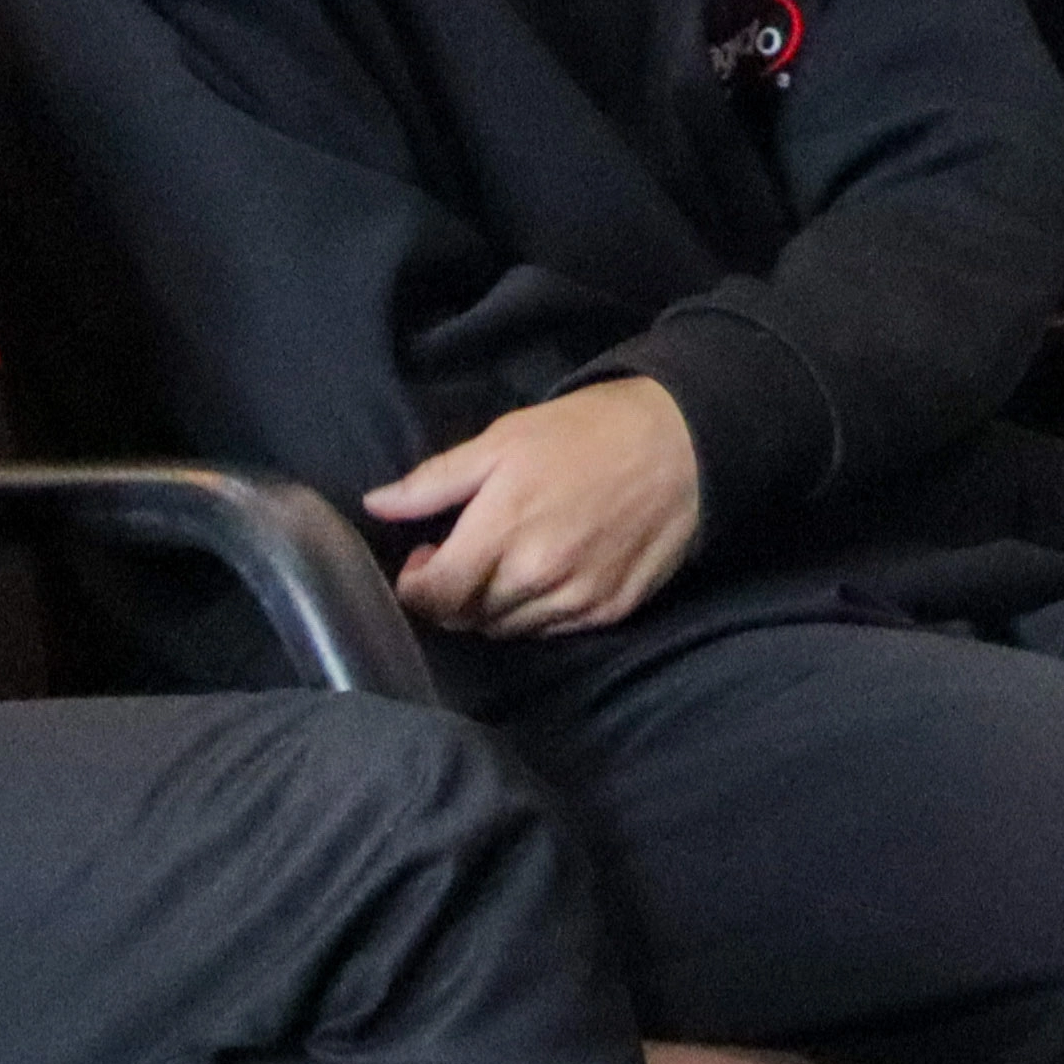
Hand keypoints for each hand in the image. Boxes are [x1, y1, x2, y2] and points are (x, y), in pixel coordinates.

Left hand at [365, 380, 706, 636]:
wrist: (687, 442)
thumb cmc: (588, 432)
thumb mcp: (504, 438)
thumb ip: (435, 479)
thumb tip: (375, 504)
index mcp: (500, 533)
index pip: (430, 597)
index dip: (415, 583)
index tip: (427, 555)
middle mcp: (535, 577)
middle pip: (464, 618)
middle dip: (452, 593)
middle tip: (468, 555)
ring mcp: (575, 599)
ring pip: (505, 630)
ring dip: (492, 606)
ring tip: (508, 563)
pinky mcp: (609, 610)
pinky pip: (550, 631)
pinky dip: (536, 612)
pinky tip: (547, 573)